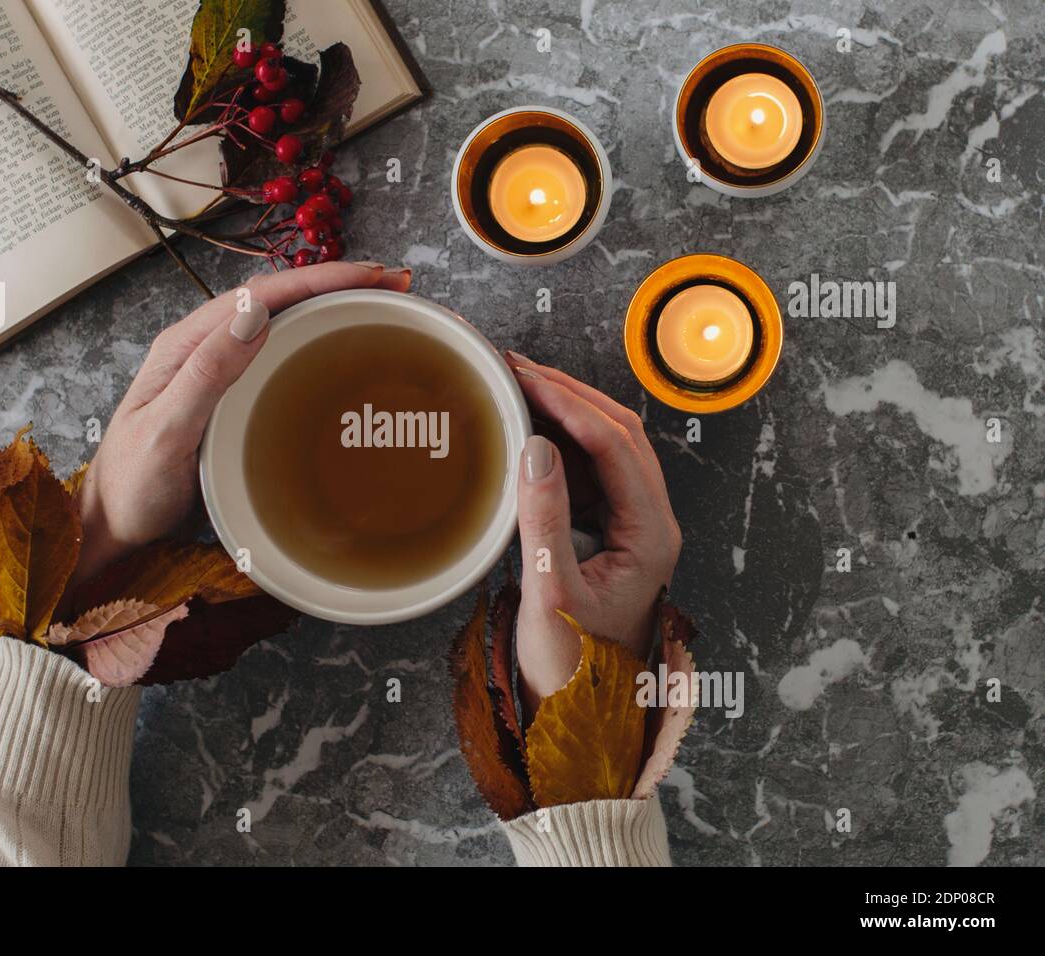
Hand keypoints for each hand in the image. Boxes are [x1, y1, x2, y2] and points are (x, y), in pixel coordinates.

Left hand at [70, 261, 412, 588]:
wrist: (112, 523)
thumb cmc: (133, 484)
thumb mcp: (168, 430)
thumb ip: (207, 374)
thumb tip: (253, 313)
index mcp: (187, 345)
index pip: (262, 294)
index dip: (321, 279)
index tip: (372, 277)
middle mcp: (202, 349)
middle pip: (277, 299)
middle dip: (336, 284)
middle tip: (394, 286)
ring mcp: (215, 371)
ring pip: (280, 323)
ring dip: (329, 308)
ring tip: (379, 307)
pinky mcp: (227, 396)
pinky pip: (277, 355)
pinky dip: (314, 342)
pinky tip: (339, 351)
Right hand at [506, 351, 681, 720]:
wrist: (580, 720)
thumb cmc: (571, 671)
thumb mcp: (550, 595)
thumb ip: (543, 520)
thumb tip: (535, 447)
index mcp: (650, 535)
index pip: (613, 445)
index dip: (566, 402)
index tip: (521, 376)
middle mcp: (651, 523)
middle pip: (619, 434)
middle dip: (568, 393)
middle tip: (514, 367)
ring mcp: (634, 528)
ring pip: (608, 448)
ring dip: (566, 413)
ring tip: (517, 389)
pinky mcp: (611, 536)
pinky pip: (591, 474)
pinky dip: (559, 445)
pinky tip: (526, 435)